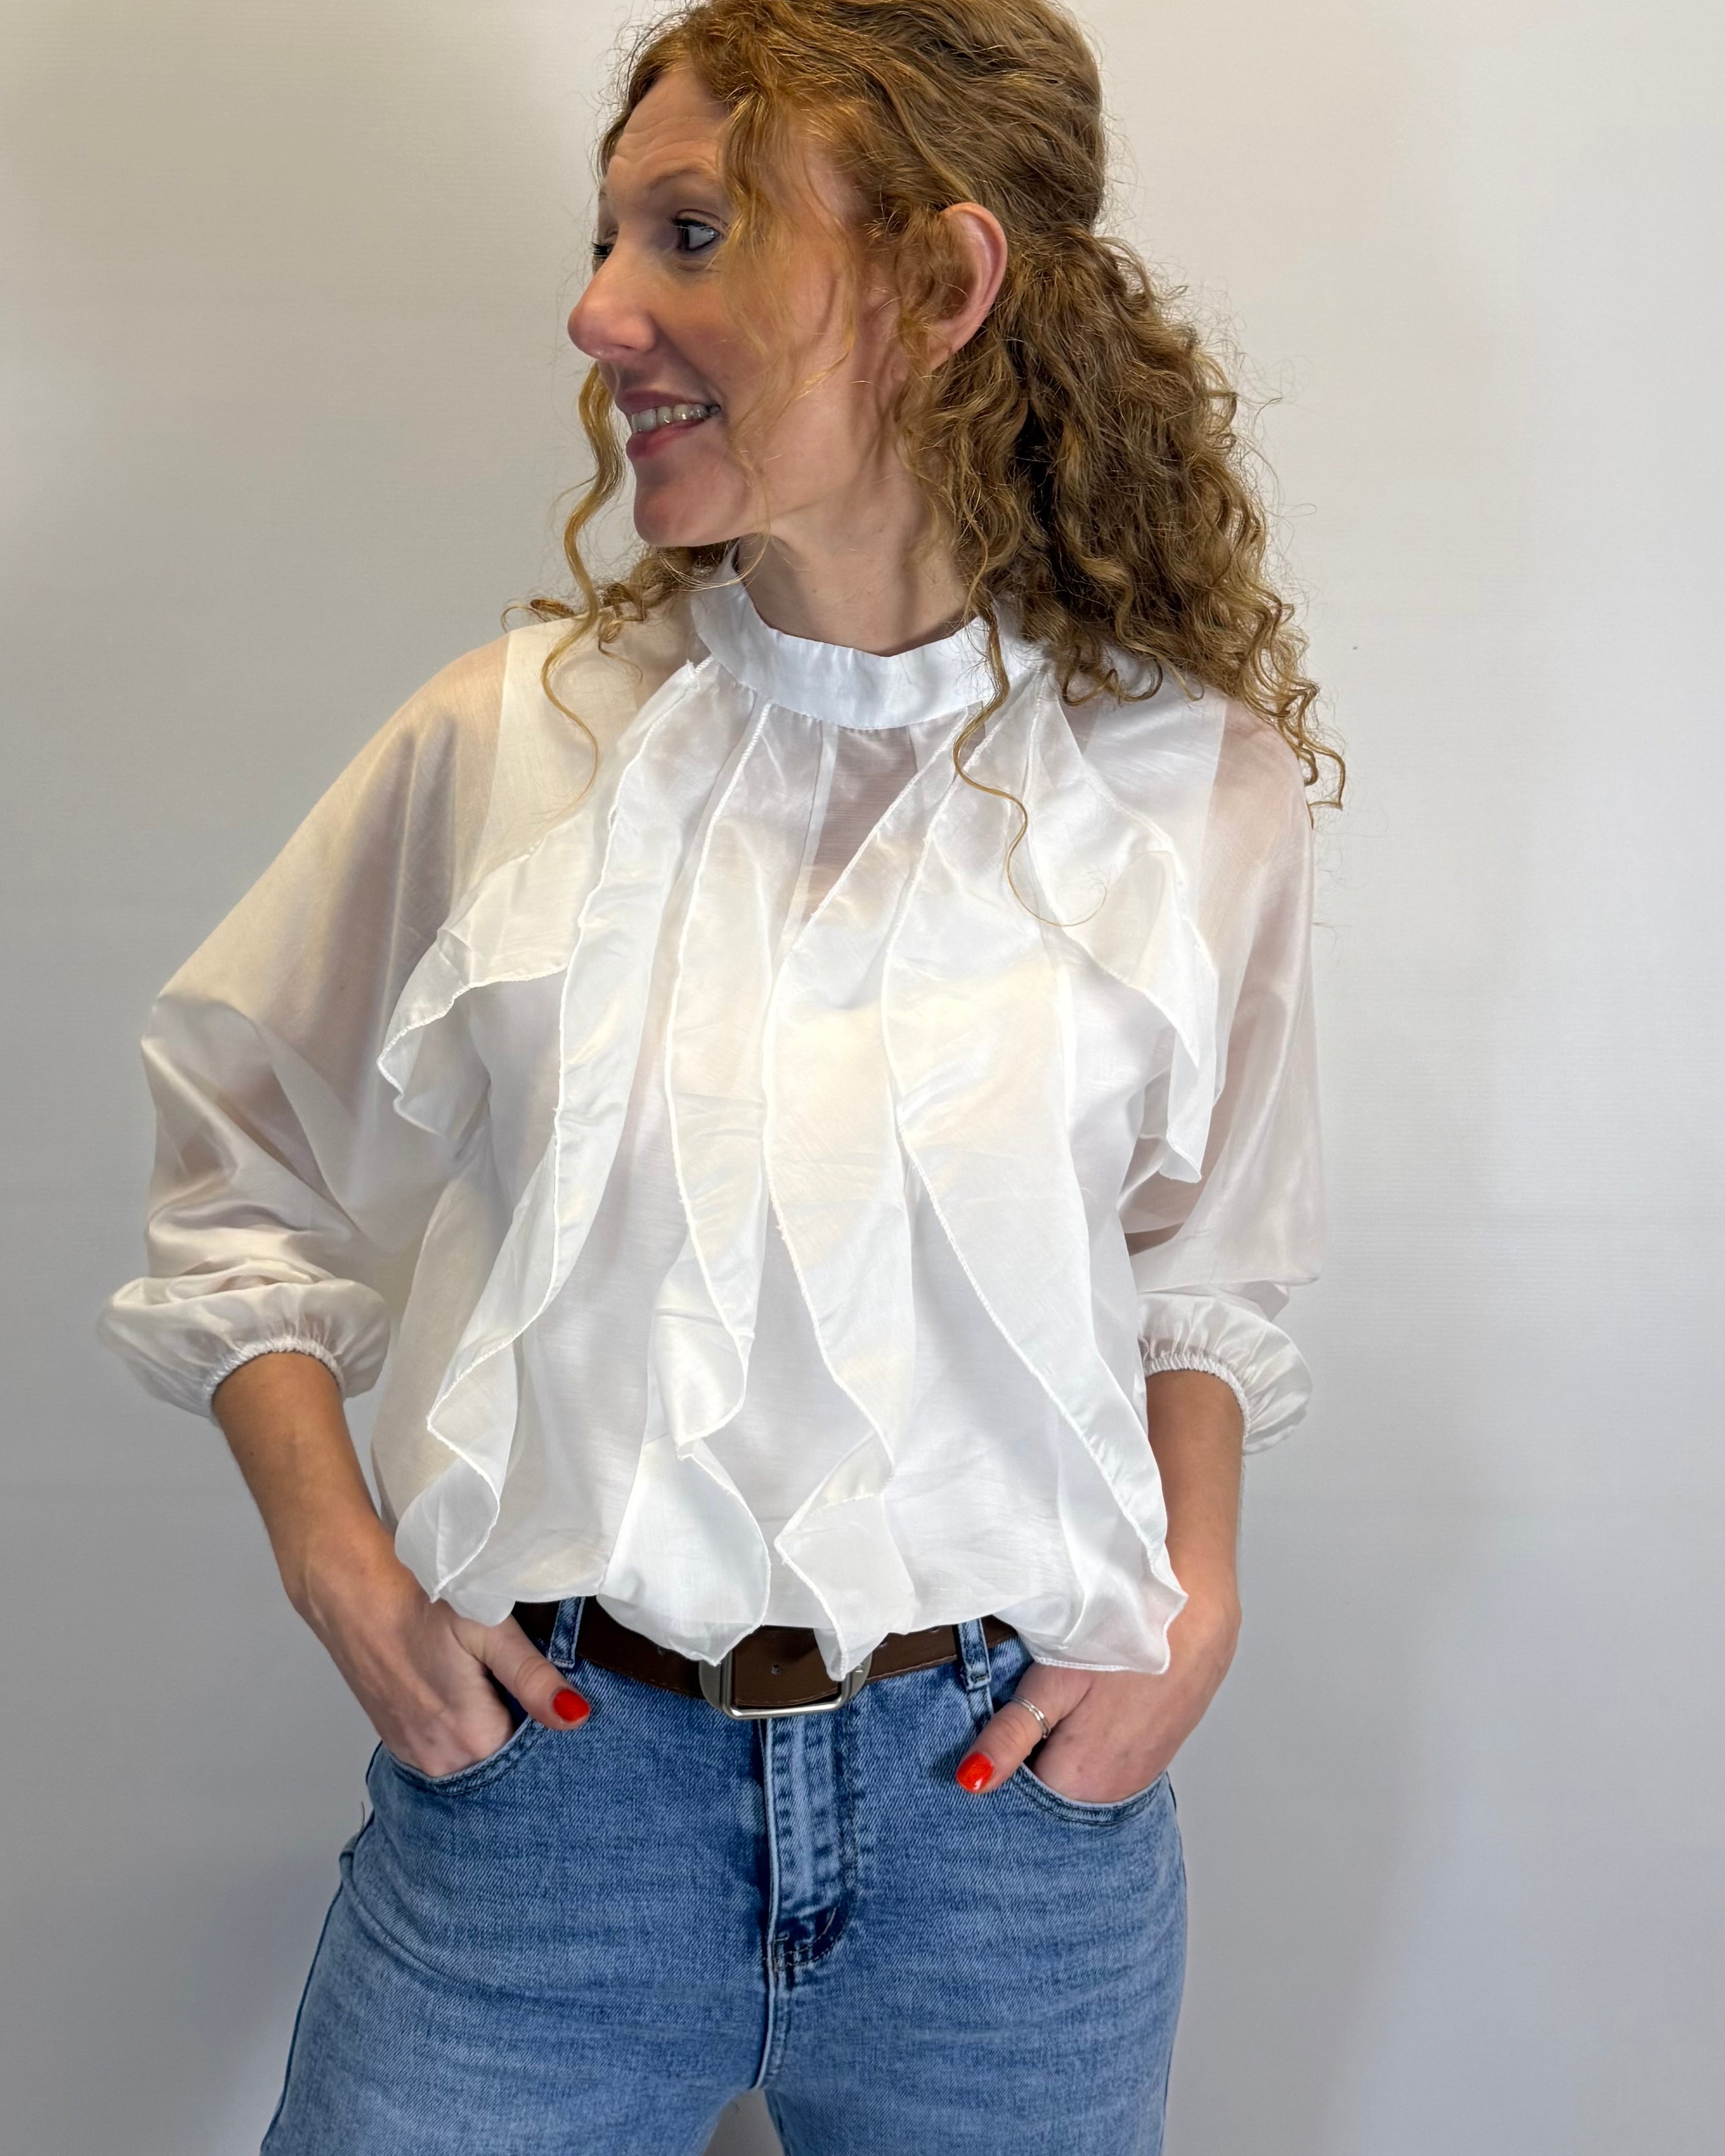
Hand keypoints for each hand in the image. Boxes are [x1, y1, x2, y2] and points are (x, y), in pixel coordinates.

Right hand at [210, 1352, 590, 1778]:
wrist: (351, 1591)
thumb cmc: (420, 1602)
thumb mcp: (489, 1630)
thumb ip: (532, 1679)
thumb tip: (576, 1718)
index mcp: (470, 1739)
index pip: (531, 1754)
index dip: (542, 1720)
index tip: (544, 1688)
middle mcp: (439, 1761)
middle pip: (499, 1758)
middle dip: (516, 1726)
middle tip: (513, 1677)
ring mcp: (412, 1753)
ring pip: (470, 1754)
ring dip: (484, 1726)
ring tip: (484, 1679)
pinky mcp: (395, 1739)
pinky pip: (441, 1748)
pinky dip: (455, 1726)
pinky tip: (457, 1687)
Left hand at [955, 1583, 1240, 1802]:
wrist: (1194, 1616)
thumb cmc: (1119, 1642)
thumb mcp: (1052, 1684)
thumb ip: (1011, 1737)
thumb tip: (969, 1782)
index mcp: (1077, 1784)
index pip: (1017, 1796)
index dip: (1000, 1761)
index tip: (1000, 1726)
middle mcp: (1112, 1795)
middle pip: (1050, 1792)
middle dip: (1030, 1761)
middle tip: (1031, 1706)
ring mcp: (1138, 1778)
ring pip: (1081, 1779)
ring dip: (1062, 1752)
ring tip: (1064, 1702)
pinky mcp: (1155, 1757)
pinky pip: (1110, 1766)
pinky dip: (1092, 1745)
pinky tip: (1093, 1707)